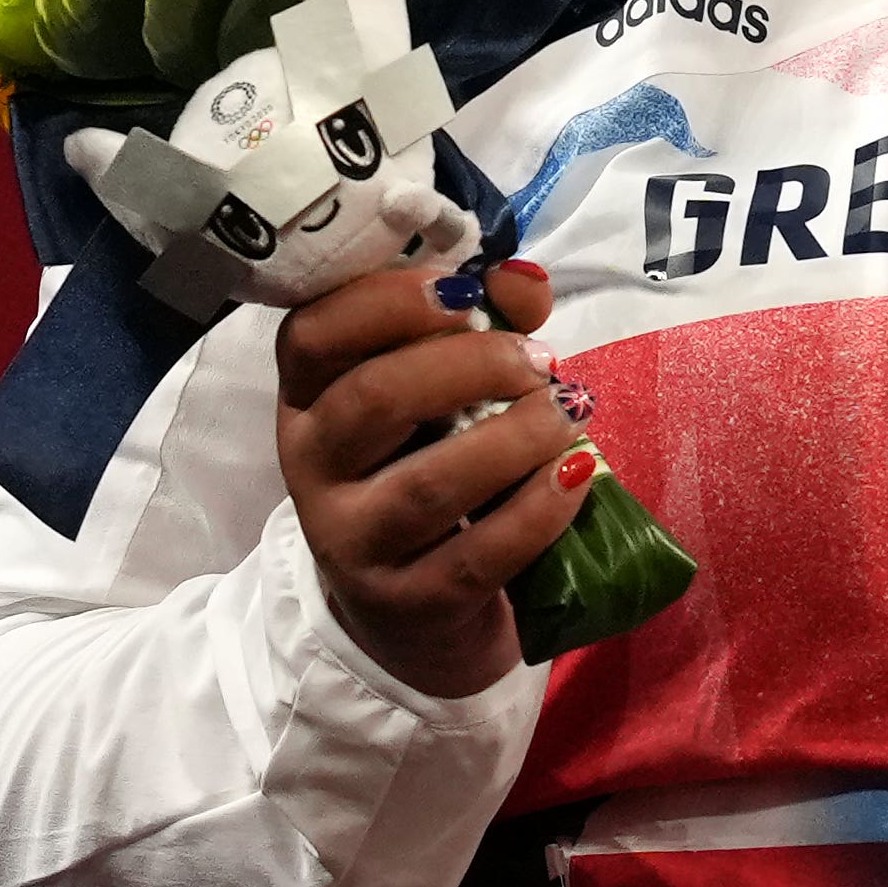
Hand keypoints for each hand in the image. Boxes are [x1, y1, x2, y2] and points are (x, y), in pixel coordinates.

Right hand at [273, 256, 593, 699]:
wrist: (412, 607)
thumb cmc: (429, 463)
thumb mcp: (439, 390)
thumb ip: (481, 321)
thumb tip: (521, 279)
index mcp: (309, 396)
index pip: (313, 334)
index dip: (387, 301)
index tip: (465, 293)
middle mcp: (313, 467)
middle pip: (376, 398)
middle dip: (473, 365)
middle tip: (539, 362)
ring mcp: (353, 542)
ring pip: (428, 484)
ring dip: (516, 436)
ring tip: (569, 413)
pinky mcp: (407, 602)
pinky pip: (476, 556)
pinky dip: (537, 509)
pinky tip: (578, 474)